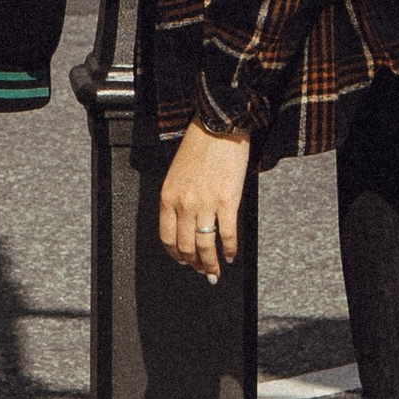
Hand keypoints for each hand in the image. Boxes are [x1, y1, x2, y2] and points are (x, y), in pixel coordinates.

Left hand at [158, 124, 250, 282]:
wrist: (218, 126)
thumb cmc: (199, 146)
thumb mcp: (177, 174)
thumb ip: (178, 199)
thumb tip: (186, 223)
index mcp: (168, 197)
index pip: (167, 237)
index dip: (175, 255)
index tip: (183, 262)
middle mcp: (184, 204)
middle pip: (186, 246)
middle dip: (194, 264)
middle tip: (202, 271)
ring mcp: (205, 204)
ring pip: (205, 246)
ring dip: (211, 264)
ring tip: (216, 271)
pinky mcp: (227, 201)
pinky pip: (227, 235)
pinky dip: (230, 250)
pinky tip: (231, 255)